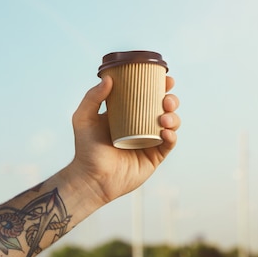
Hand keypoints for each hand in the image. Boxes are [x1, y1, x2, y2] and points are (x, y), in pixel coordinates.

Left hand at [69, 75, 179, 204]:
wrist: (92, 178)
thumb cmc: (85, 149)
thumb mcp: (83, 118)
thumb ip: (92, 97)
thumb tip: (108, 78)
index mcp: (128, 113)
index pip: (147, 95)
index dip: (159, 86)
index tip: (165, 79)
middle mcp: (141, 125)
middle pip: (163, 108)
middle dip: (171, 100)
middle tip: (166, 100)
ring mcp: (149, 141)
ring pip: (170, 124)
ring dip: (173, 118)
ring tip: (164, 118)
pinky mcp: (154, 157)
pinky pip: (168, 145)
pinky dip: (171, 137)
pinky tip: (166, 133)